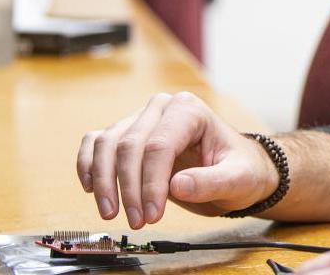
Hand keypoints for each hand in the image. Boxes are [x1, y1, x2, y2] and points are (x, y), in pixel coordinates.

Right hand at [76, 92, 277, 228]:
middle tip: (138, 221)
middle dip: (128, 189)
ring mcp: (141, 119)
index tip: (152, 214)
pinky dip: (88, 165)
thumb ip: (212, 182)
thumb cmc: (240, 169)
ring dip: (104, 182)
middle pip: (129, 146)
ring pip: (107, 144)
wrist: (235, 170)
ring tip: (112, 214)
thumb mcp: (239, 179)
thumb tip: (177, 186)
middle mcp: (162, 108)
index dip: (150, 183)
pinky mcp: (127, 134)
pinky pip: (96, 143)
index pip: (159, 146)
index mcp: (189, 110)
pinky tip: (90, 188)